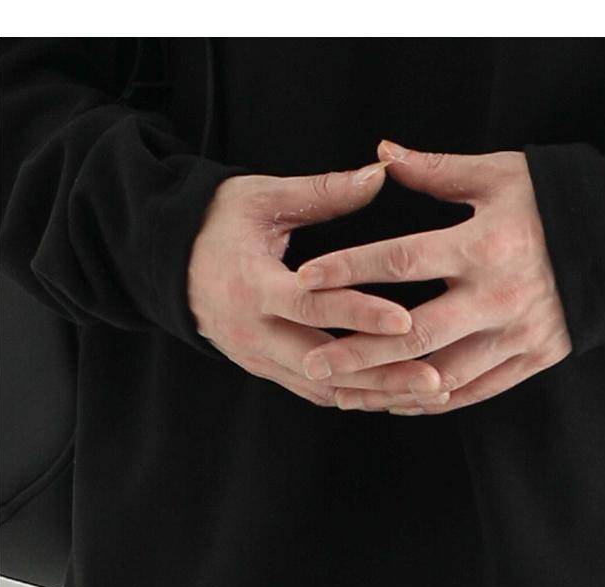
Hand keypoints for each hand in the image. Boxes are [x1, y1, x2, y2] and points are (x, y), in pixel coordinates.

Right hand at [187, 162, 450, 407]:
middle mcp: (252, 332)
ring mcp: (256, 357)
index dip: (359, 314)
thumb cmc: (217, 222)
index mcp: (251, 286)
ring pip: (324, 386)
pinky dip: (357, 395)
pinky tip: (398, 396)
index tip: (406, 320)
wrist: (169, 261)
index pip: (310, 306)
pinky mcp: (264, 368)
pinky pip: (316, 391)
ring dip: (378, 392)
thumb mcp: (261, 198)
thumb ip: (322, 191)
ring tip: (432, 392)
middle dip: (382, 373)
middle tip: (435, 377)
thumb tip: (380, 173)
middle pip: (324, 363)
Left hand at [295, 141, 572, 414]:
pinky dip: (435, 401)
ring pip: (443, 374)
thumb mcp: (500, 176)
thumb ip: (437, 169)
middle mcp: (499, 296)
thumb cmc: (554, 202)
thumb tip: (382, 153)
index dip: (350, 270)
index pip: (403, 261)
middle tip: (312, 362)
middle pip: (415, 334)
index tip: (305, 279)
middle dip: (358, 351)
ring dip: (389, 387)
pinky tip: (398, 401)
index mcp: (484, 246)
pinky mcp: (535, 358)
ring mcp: (519, 334)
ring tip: (343, 394)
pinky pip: (477, 390)